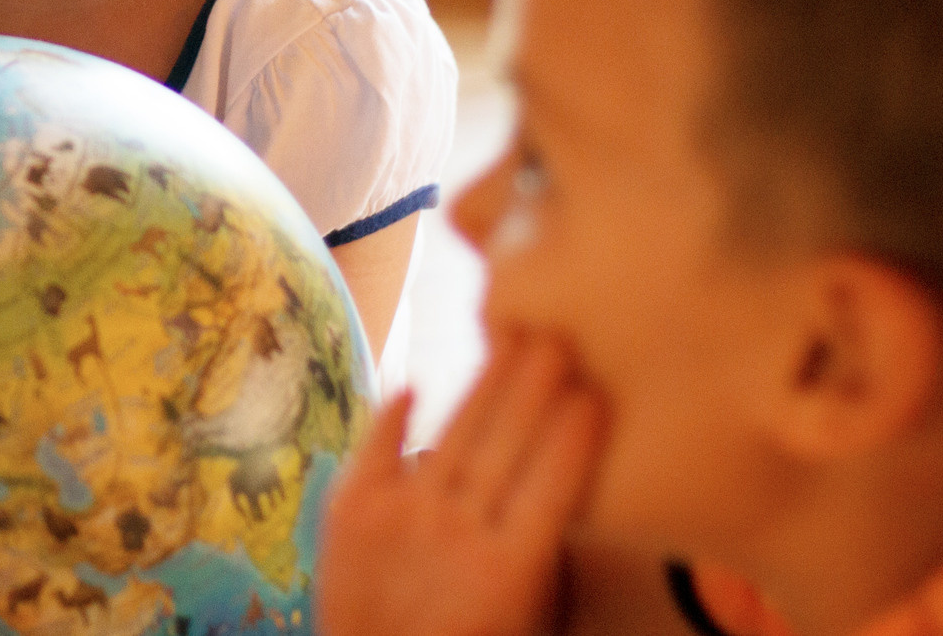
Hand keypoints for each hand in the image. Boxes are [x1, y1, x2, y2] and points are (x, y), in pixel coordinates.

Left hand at [315, 330, 603, 635]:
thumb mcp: (528, 615)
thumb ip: (543, 553)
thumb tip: (560, 484)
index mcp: (511, 565)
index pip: (554, 482)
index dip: (574, 433)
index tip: (594, 390)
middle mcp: (456, 528)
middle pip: (505, 441)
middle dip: (535, 384)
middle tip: (558, 334)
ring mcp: (399, 512)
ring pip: (452, 433)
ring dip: (486, 382)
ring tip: (512, 338)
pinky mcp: (348, 508)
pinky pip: (376, 446)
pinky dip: (393, 413)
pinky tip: (413, 382)